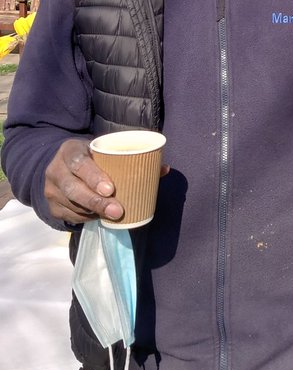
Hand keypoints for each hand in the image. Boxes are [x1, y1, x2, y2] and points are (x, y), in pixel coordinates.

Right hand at [43, 139, 169, 224]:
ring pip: (73, 205)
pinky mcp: (52, 207)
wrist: (61, 165)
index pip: (79, 163)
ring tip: (114, 215)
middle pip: (74, 189)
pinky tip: (100, 216)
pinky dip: (88, 218)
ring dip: (94, 212)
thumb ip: (131, 159)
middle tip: (118, 211)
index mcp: (70, 151)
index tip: (111, 189)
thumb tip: (165, 169)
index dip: (93, 177)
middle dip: (97, 202)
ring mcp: (51, 191)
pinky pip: (71, 217)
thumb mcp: (103, 151)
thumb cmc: (92, 157)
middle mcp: (56, 170)